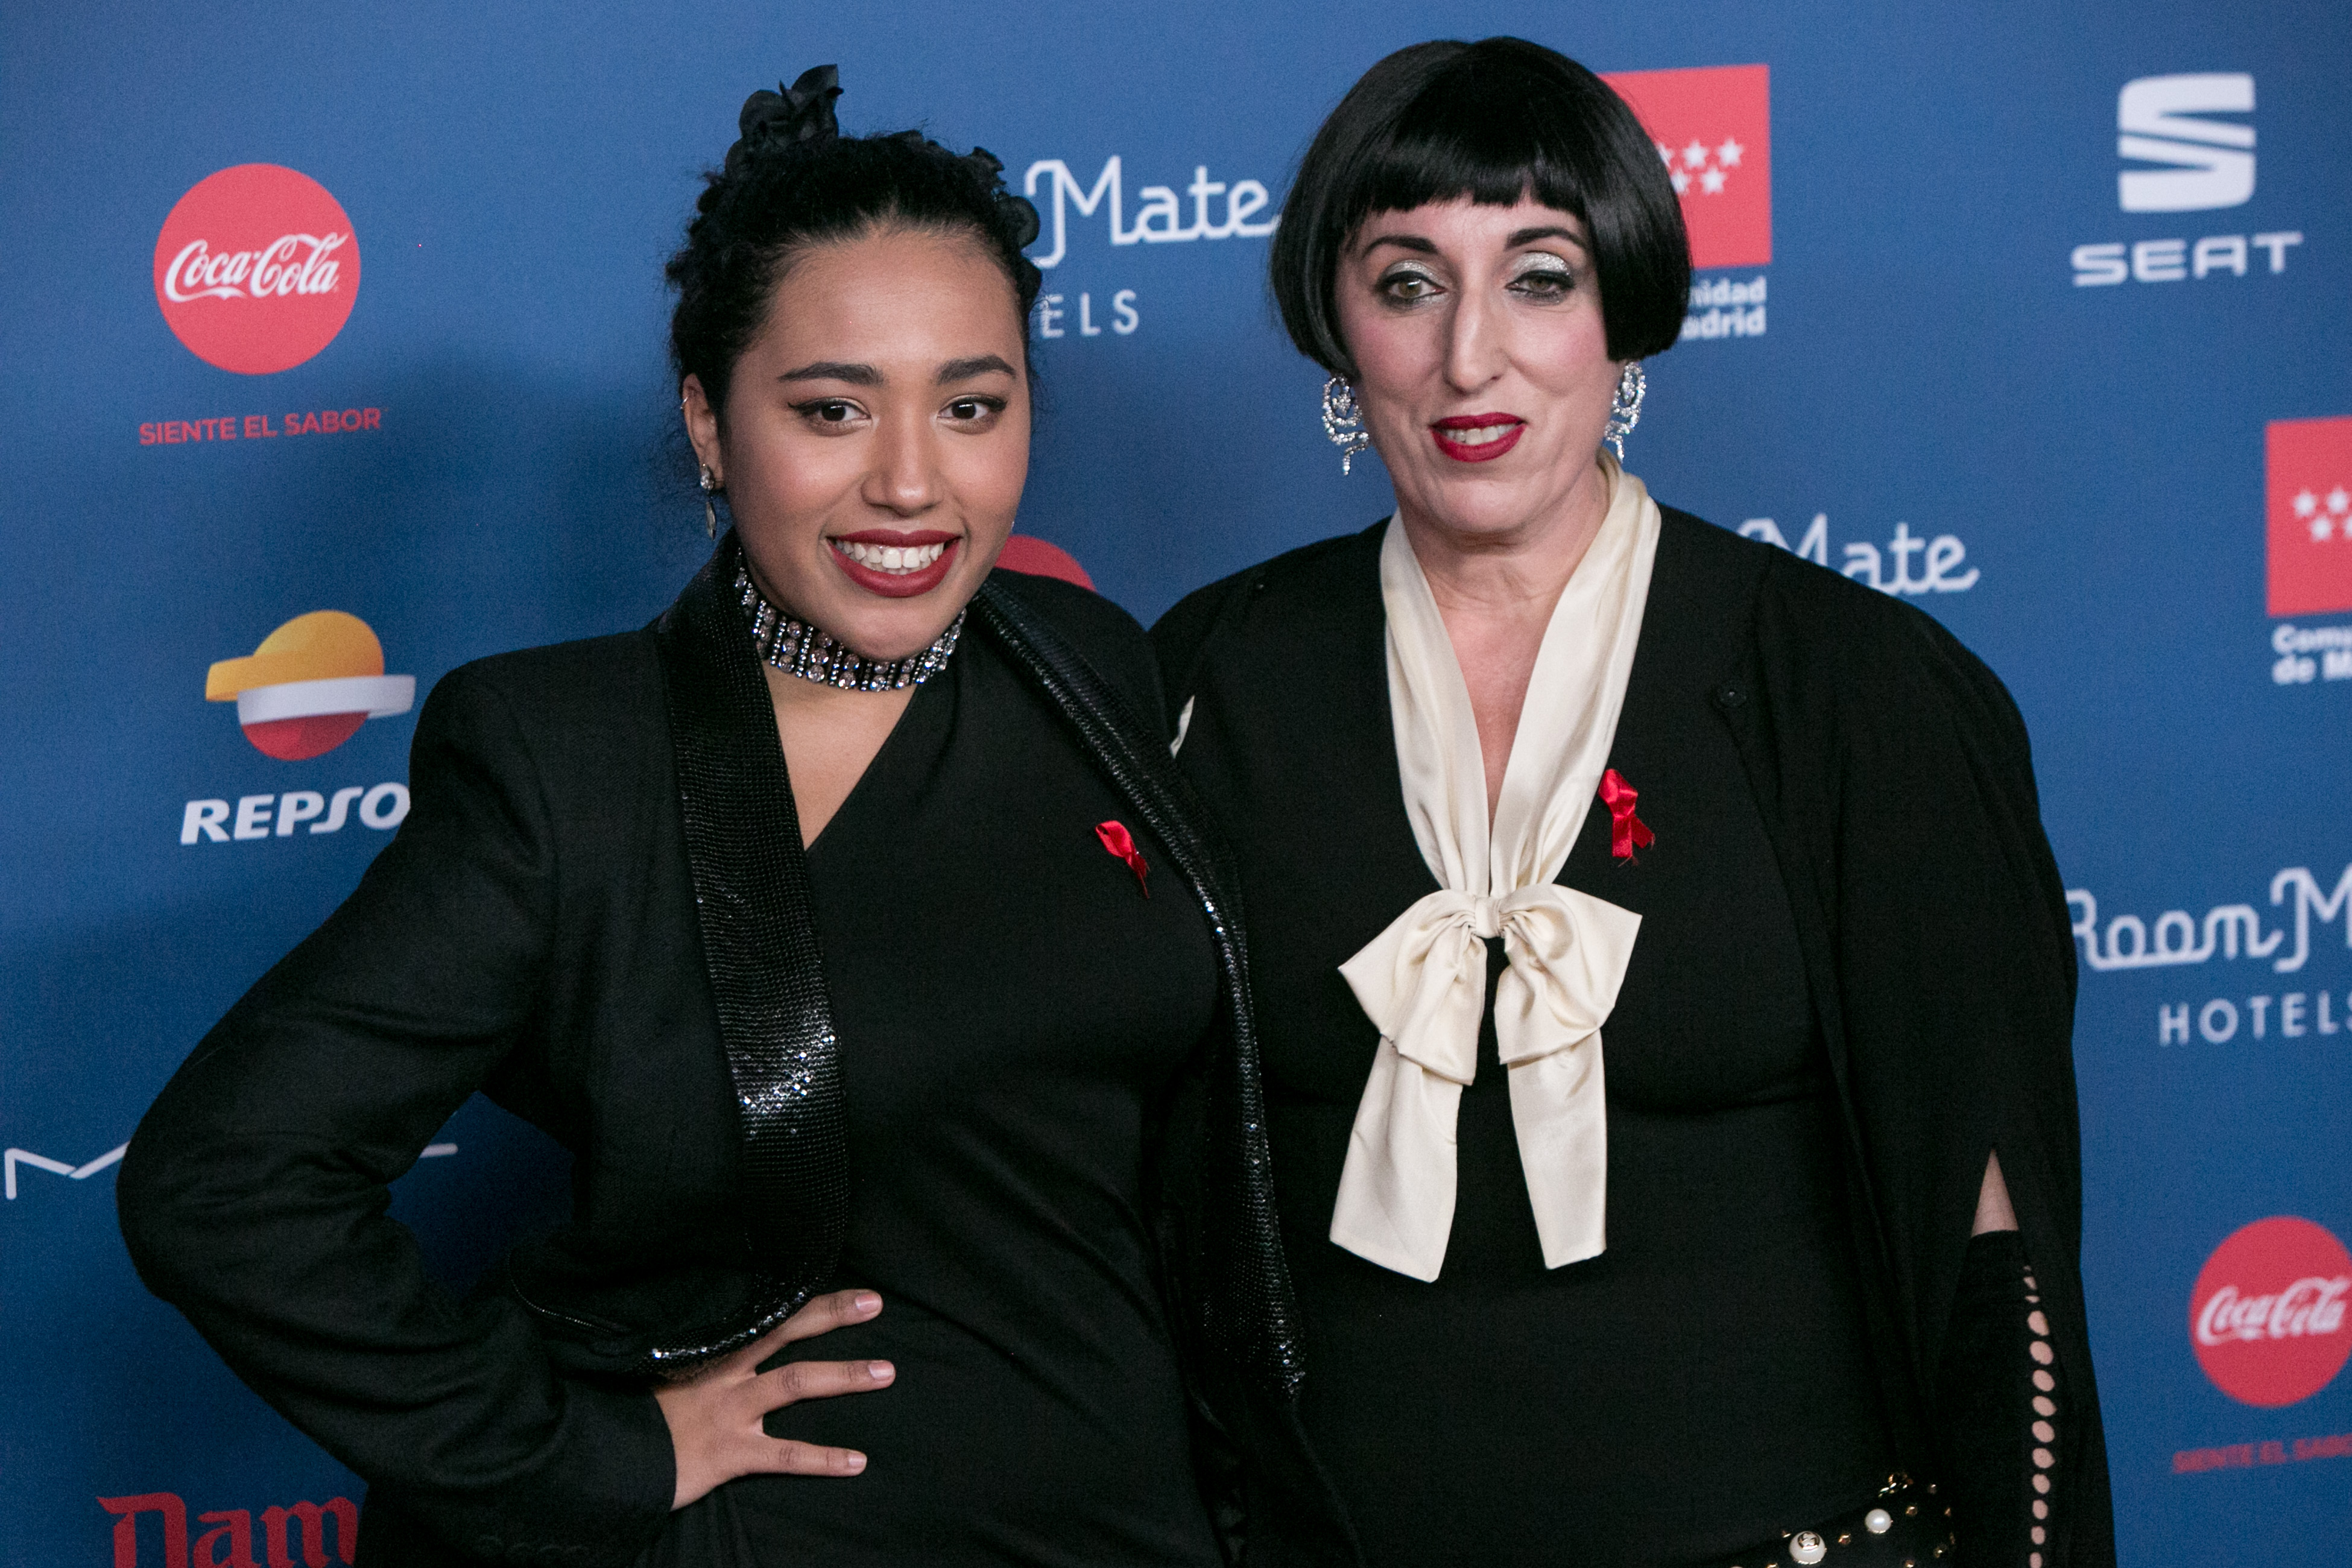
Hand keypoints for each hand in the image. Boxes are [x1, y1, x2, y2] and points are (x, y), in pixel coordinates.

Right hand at [654, 1289, 893, 1509]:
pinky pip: (786, 1454)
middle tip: (874, 1304)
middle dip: (831, 1316)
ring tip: (885, 1372)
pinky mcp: (731, 1453)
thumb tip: (729, 1341)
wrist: (611, 1458)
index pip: (762, 1314)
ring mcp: (730, 1411)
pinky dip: (824, 1459)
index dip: (799, 1297)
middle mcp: (726, 1374)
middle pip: (785, 1332)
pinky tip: (857, 1462)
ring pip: (795, 1382)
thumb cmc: (640, 1416)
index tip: (830, 1277)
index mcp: (712, 1351)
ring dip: (844, 1376)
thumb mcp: (667, 1373)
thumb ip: (702, 1357)